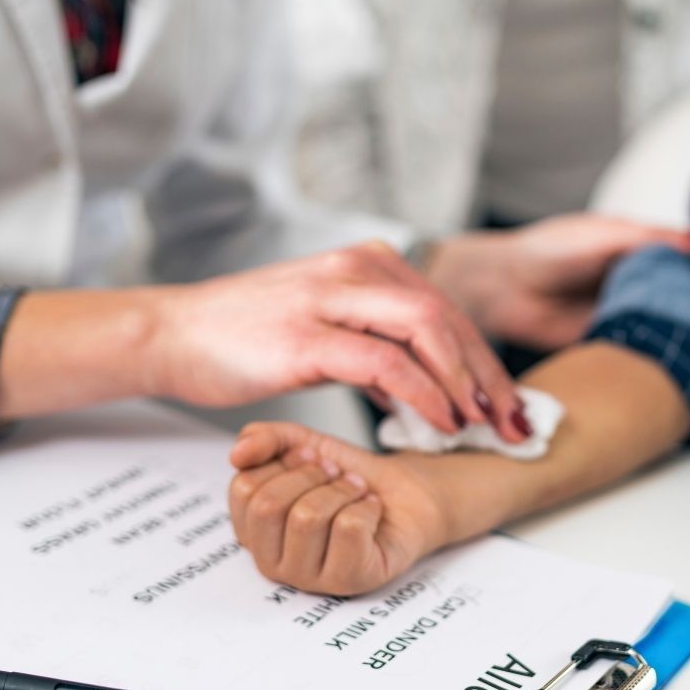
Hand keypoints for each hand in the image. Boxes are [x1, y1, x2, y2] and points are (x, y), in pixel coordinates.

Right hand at [151, 241, 525, 440]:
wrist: (174, 335)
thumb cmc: (246, 340)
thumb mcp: (326, 336)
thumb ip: (376, 354)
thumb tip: (417, 392)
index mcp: (368, 264)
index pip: (447, 311)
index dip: (486, 362)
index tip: (509, 406)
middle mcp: (358, 268)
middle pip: (450, 319)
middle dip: (490, 376)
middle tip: (515, 422)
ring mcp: (333, 297)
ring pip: (428, 331)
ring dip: (466, 383)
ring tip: (485, 426)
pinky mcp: (308, 333)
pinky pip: (386, 362)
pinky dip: (424, 394)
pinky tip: (441, 422)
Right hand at [228, 421, 449, 593]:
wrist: (404, 491)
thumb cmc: (348, 477)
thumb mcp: (301, 444)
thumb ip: (264, 440)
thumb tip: (237, 453)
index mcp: (254, 531)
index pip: (243, 489)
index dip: (283, 462)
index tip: (310, 458)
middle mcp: (274, 562)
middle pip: (269, 507)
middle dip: (310, 475)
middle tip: (335, 474)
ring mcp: (309, 579)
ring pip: (307, 518)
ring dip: (342, 490)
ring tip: (356, 491)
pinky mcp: (349, 581)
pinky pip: (348, 529)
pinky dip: (367, 507)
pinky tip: (371, 512)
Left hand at [429, 214, 689, 349]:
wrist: (503, 288)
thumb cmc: (548, 251)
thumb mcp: (607, 236)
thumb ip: (655, 239)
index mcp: (640, 251)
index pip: (689, 262)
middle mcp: (637, 283)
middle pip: (682, 296)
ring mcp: (625, 314)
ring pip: (665, 324)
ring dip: (685, 333)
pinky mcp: (610, 342)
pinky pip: (642, 351)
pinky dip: (658, 355)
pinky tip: (683, 362)